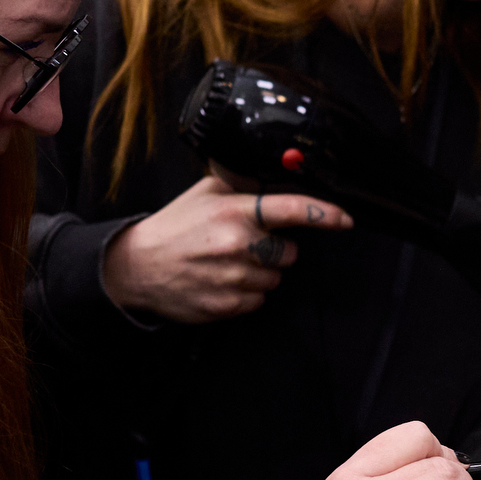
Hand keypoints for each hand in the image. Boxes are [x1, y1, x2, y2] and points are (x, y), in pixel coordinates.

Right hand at [100, 174, 351, 323]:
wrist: (136, 267)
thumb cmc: (174, 227)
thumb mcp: (205, 193)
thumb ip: (242, 185)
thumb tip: (277, 175)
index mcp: (234, 211)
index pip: (292, 210)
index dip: (324, 214)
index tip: (344, 219)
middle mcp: (237, 244)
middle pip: (289, 252)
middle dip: (274, 248)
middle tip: (243, 244)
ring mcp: (233, 277)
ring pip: (275, 279)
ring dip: (260, 272)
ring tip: (227, 263)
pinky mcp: (228, 304)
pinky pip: (259, 300)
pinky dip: (247, 293)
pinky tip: (222, 280)